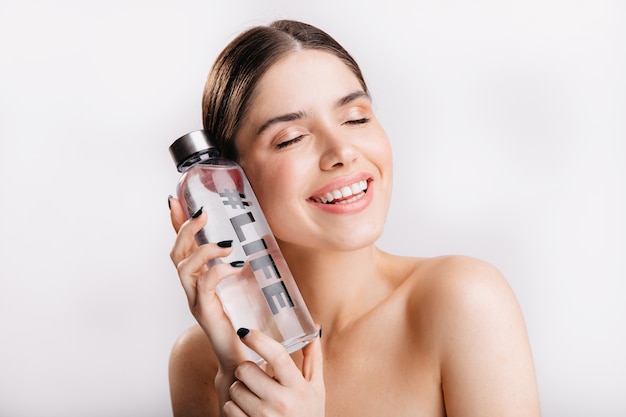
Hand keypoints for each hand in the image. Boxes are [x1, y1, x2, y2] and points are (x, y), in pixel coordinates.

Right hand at [169, 197, 248, 369]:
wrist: (240, 357)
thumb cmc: (241, 323)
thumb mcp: (241, 289)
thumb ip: (239, 269)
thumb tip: (249, 245)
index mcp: (197, 281)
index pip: (180, 247)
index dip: (175, 224)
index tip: (174, 200)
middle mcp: (192, 289)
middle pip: (176, 254)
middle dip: (185, 230)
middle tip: (202, 213)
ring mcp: (196, 301)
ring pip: (184, 268)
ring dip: (203, 250)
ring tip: (226, 245)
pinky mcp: (206, 312)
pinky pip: (206, 286)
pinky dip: (219, 271)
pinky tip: (235, 265)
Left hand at [223, 329, 324, 416]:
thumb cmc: (308, 415)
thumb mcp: (316, 388)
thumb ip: (313, 359)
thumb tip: (314, 329)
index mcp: (298, 387)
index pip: (277, 356)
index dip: (258, 340)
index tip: (245, 331)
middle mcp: (281, 402)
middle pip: (247, 370)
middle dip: (246, 368)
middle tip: (253, 373)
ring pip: (235, 388)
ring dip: (239, 388)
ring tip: (253, 394)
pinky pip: (229, 408)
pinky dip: (234, 406)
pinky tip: (247, 409)